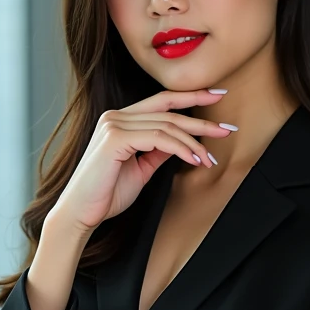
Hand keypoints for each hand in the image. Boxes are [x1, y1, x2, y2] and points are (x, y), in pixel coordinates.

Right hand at [51, 88, 235, 234]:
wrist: (81, 213)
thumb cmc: (107, 194)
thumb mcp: (141, 168)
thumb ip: (158, 151)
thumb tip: (182, 143)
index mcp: (120, 119)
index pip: (162, 101)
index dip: (191, 97)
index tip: (218, 96)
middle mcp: (115, 116)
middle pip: (169, 111)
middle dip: (202, 120)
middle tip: (228, 129)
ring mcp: (114, 125)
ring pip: (167, 126)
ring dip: (194, 143)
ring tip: (210, 159)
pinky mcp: (115, 138)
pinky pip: (158, 138)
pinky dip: (181, 149)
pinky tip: (195, 161)